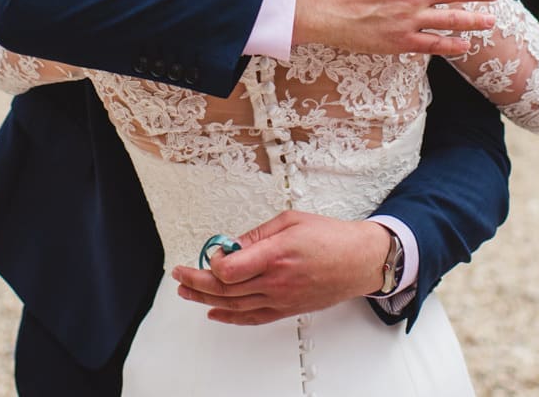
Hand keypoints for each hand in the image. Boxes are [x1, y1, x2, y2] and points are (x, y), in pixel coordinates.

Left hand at [169, 212, 389, 325]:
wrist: (359, 261)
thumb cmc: (330, 237)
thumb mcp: (291, 221)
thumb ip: (257, 234)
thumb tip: (232, 245)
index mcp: (276, 255)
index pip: (230, 269)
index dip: (212, 263)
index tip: (210, 253)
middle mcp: (276, 281)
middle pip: (226, 289)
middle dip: (196, 282)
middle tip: (179, 275)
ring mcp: (281, 299)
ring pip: (234, 305)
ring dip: (205, 300)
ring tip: (186, 292)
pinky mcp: (286, 309)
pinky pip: (252, 318)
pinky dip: (230, 317)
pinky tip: (213, 313)